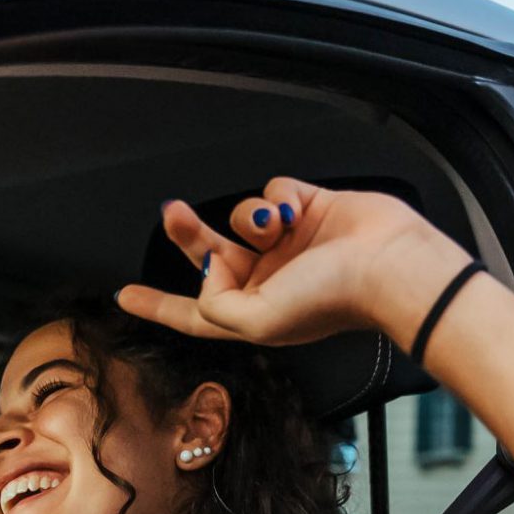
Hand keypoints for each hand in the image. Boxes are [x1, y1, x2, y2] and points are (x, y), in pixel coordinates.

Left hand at [115, 176, 473, 349]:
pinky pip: (273, 192)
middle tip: (172, 213)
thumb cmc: (332, 299)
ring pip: (241, 219)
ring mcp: (289, 245)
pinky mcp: (309, 210)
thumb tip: (208, 275)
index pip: (193, 312)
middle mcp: (268, 280)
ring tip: (270, 225)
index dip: (157, 305)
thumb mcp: (257, 321)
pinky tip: (293, 210)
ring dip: (247, 217)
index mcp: (252, 314)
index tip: (125, 297)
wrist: (387, 264)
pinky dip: (277, 198)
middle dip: (189, 236)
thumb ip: (215, 306)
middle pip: (210, 256)